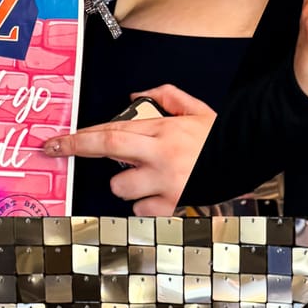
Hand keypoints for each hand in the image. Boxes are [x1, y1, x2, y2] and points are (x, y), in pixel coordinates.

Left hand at [41, 85, 212, 215]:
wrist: (249, 157)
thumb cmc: (222, 137)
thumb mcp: (196, 109)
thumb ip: (165, 96)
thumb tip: (134, 98)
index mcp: (164, 130)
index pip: (112, 130)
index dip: (81, 135)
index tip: (59, 139)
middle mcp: (162, 155)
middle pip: (108, 151)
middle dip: (77, 148)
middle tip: (57, 149)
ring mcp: (166, 182)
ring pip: (121, 187)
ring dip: (124, 182)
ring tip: (142, 176)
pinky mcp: (173, 204)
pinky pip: (141, 210)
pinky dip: (144, 204)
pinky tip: (157, 194)